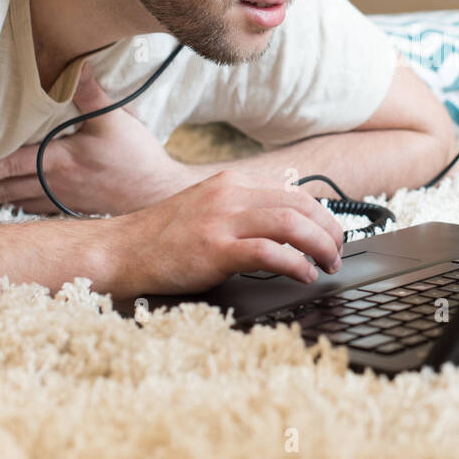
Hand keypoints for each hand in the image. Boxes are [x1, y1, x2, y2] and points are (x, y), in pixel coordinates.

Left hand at [0, 61, 193, 216]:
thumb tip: (74, 61)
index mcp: (57, 163)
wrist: (160, 194)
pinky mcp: (72, 212)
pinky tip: (0, 212)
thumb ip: (88, 91)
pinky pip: (32, 213)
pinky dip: (10, 212)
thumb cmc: (137, 158)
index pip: (7, 169)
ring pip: (13, 205)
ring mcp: (61, 204)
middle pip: (1, 192)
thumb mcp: (114, 119)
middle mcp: (53, 188)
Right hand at [100, 168, 346, 296]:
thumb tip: (289, 227)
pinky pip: (267, 252)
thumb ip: (244, 211)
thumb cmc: (164, 238)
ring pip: (290, 224)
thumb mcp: (208, 209)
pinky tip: (303, 274)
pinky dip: (294, 263)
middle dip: (329, 230)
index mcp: (232, 183)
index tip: (333, 235)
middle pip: (300, 204)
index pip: (294, 192)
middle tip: (337, 253)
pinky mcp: (213, 249)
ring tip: (328, 264)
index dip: (322, 215)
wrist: (120, 250)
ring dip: (319, 246)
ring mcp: (221, 221)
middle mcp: (230, 195)